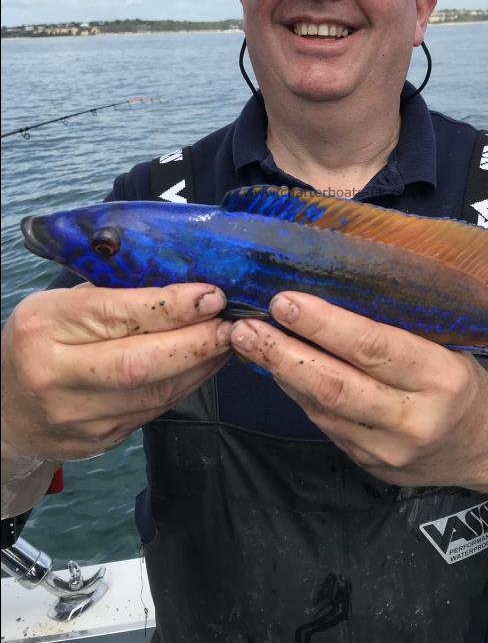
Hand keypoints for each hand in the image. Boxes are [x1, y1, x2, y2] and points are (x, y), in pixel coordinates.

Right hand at [1, 284, 230, 464]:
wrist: (8, 411)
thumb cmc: (43, 341)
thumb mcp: (61, 305)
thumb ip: (113, 294)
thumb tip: (185, 282)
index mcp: (44, 327)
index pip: (115, 315)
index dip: (170, 306)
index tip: (211, 294)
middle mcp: (56, 375)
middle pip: (139, 363)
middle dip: (195, 342)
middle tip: (231, 324)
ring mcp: (78, 415)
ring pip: (155, 392)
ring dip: (201, 365)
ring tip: (228, 340)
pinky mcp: (102, 439)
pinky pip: (156, 409)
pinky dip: (188, 384)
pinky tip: (207, 363)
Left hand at [228, 292, 487, 486]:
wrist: (487, 447)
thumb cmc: (464, 381)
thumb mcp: (449, 346)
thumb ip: (398, 329)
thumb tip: (331, 292)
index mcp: (442, 377)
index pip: (374, 348)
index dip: (325, 325)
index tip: (285, 301)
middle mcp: (415, 419)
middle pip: (337, 385)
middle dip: (284, 353)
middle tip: (247, 326)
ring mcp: (389, 450)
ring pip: (323, 408)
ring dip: (280, 373)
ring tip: (247, 342)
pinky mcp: (370, 465)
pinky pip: (324, 424)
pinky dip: (297, 393)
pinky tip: (276, 368)